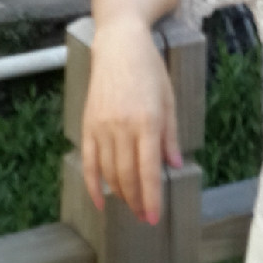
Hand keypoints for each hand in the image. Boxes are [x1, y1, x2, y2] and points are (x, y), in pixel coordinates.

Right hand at [81, 16, 181, 224]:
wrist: (119, 45)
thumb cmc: (149, 68)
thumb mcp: (169, 98)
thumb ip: (170, 134)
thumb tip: (174, 165)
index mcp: (147, 121)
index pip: (148, 170)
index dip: (151, 198)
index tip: (154, 218)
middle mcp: (122, 127)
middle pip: (127, 176)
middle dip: (136, 201)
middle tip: (144, 216)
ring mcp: (102, 126)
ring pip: (108, 172)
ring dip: (120, 194)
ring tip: (130, 205)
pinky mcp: (88, 124)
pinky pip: (89, 162)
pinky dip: (93, 185)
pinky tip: (101, 200)